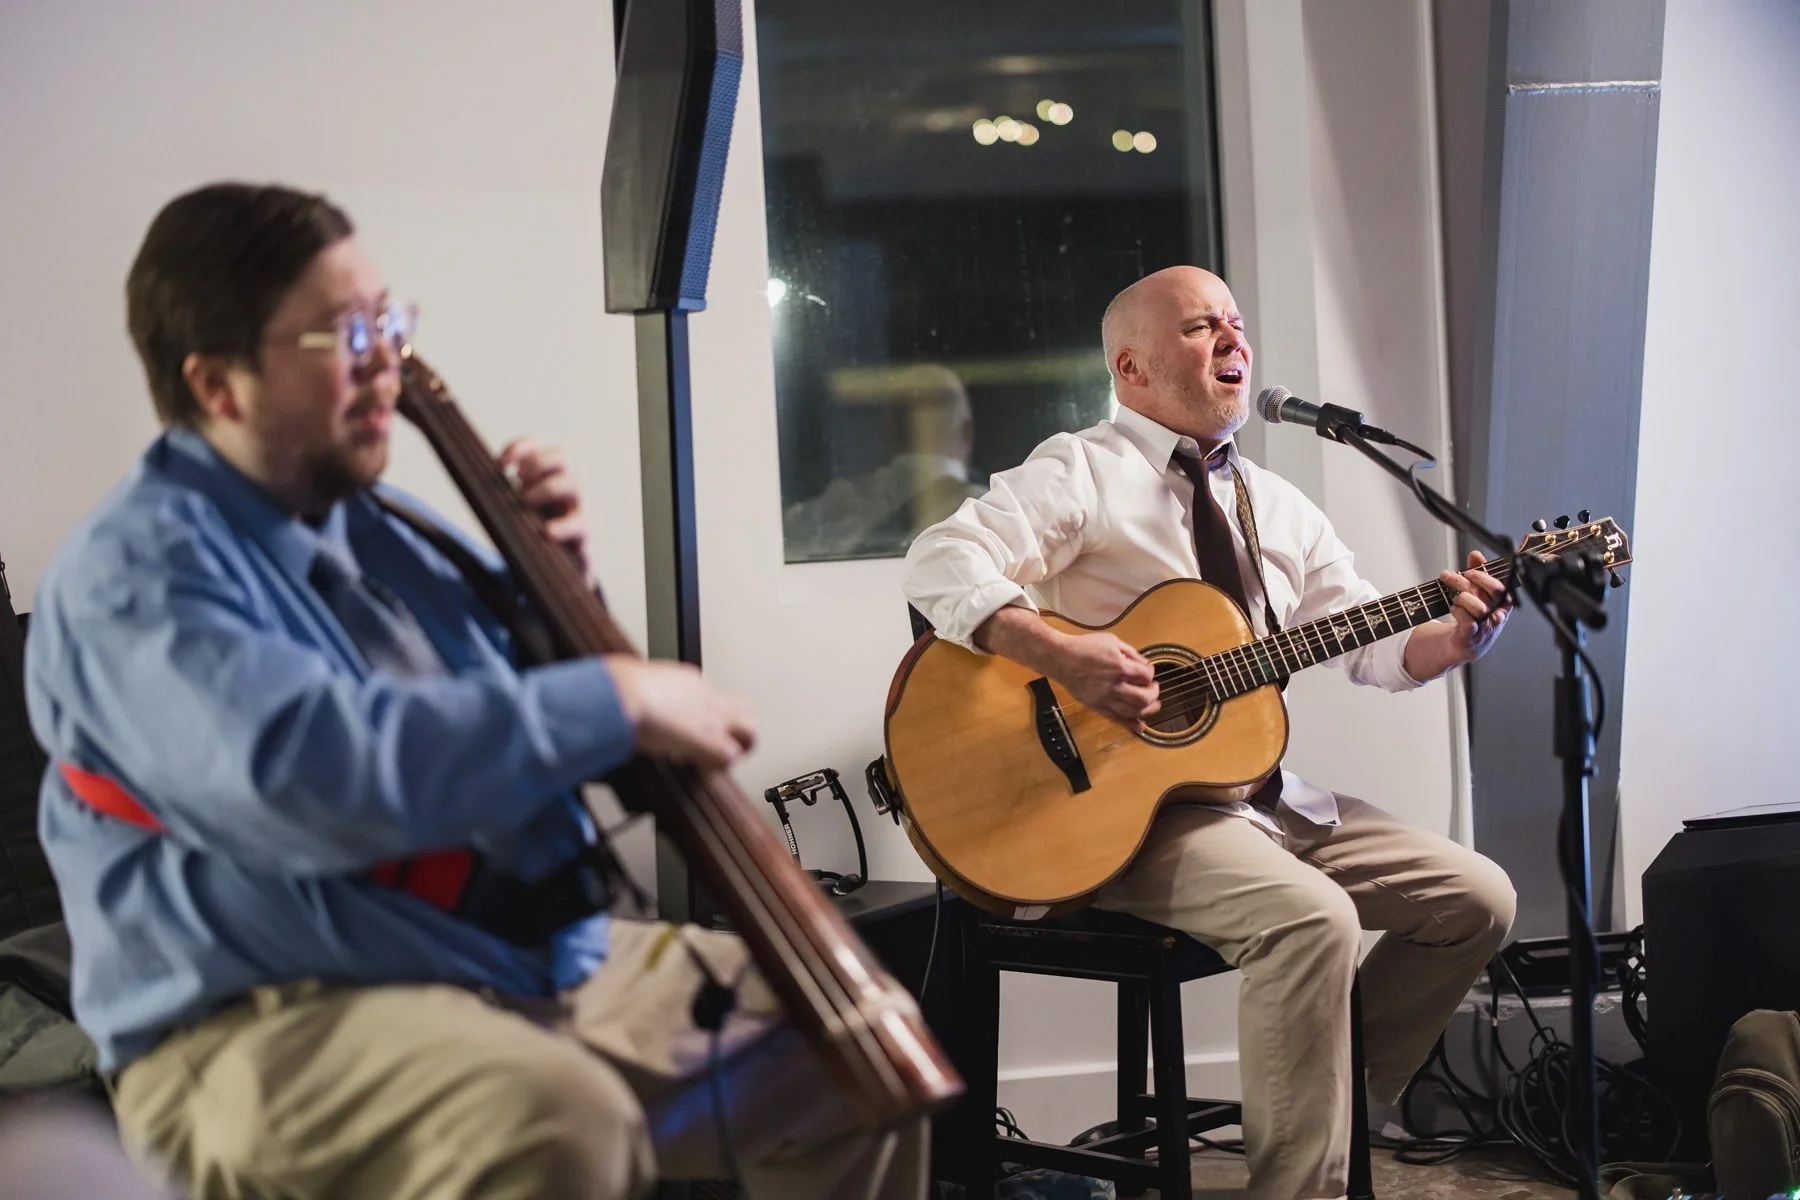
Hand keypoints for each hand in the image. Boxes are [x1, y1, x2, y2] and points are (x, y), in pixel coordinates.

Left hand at [498, 438, 586, 571]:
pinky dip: (563, 526)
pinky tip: (547, 532)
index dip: (520, 448)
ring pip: (571, 483)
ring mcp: (574, 509)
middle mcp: (561, 489)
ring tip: (526, 502)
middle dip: (537, 462)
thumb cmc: (530, 540)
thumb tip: (470, 484)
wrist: (554, 575)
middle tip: (519, 480)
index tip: (501, 463)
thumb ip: (498, 499)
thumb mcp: (512, 515)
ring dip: (546, 487)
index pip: (536, 449)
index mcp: (542, 480)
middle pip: (559, 456)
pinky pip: (580, 525)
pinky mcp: (582, 536)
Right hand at [605, 656, 757, 769]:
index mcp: (689, 681)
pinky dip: (720, 766)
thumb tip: (625, 696)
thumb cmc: (618, 688)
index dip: (710, 718)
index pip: (715, 699)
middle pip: (745, 709)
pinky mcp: (709, 741)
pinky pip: (730, 756)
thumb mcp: (634, 681)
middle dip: (738, 730)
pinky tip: (703, 771)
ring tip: (718, 761)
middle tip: (723, 746)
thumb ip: (641, 691)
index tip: (694, 730)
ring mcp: (711, 719)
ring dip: (739, 747)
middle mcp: (706, 697)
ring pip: (751, 729)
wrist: (623, 692)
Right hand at [1053, 632, 1160, 728]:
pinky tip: (1140, 726)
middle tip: (1153, 689)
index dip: (1151, 673)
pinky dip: (1131, 724)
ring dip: (1147, 711)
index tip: (1148, 671)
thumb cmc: (1084, 647)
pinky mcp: (1096, 706)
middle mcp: (1114, 686)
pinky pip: (1116, 719)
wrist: (1061, 658)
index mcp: (1120, 667)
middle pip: (1144, 698)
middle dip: (1154, 694)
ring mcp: (1105, 698)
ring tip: (1152, 706)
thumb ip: (1131, 653)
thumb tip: (1144, 664)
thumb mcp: (1112, 641)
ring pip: (1133, 712)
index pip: (1147, 676)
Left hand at [1438, 550, 1512, 663]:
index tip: (1467, 571)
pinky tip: (1454, 609)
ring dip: (1462, 599)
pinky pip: (1468, 622)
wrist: (1466, 642)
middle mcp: (1497, 615)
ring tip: (1455, 598)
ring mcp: (1486, 628)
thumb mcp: (1477, 591)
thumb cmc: (1474, 614)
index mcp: (1503, 603)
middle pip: (1486, 595)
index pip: (1500, 588)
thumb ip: (1477, 573)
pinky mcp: (1472, 637)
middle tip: (1448, 577)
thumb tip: (1476, 555)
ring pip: (1479, 608)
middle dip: (1465, 582)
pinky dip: (1458, 612)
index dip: (1483, 577)